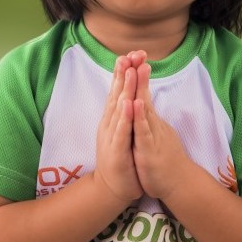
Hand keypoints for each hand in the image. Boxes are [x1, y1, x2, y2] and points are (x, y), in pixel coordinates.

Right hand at [94, 55, 142, 202]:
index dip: (124, 72)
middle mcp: (110, 123)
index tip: (131, 53)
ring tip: (129, 71)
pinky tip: (129, 104)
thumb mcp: (122, 131)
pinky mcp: (116, 150)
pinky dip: (125, 117)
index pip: (118, 91)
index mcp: (113, 118)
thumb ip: (123, 113)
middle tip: (128, 54)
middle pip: (116, 94)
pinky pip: (121, 131)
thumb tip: (127, 94)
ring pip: (118, 109)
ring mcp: (112, 136)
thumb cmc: (121, 158)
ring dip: (123, 89)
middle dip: (122, 74)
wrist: (112, 187)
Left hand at [132, 61, 192, 200]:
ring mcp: (152, 136)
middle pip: (144, 95)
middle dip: (138, 74)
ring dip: (139, 88)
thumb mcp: (157, 134)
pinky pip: (143, 131)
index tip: (132, 56)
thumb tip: (145, 103)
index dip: (137, 76)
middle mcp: (152, 124)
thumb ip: (150, 119)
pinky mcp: (149, 150)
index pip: (142, 94)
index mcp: (150, 121)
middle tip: (135, 52)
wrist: (179, 184)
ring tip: (134, 69)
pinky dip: (139, 117)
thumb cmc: (166, 160)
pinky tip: (135, 103)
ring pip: (144, 109)